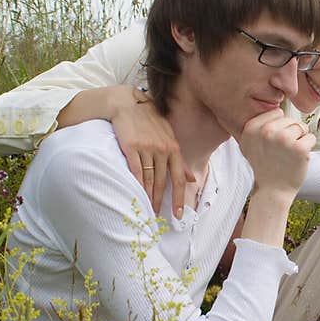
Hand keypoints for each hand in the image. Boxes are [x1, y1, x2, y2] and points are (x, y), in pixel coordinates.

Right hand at [109, 86, 194, 217]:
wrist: (127, 104)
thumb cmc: (150, 121)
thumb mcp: (169, 137)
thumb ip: (180, 160)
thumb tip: (192, 179)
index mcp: (173, 148)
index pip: (178, 178)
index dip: (179, 198)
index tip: (178, 214)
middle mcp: (162, 149)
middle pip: (162, 182)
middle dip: (160, 201)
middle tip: (157, 216)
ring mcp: (146, 148)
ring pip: (148, 179)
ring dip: (147, 196)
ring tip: (146, 209)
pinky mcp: (130, 147)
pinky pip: (134, 170)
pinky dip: (136, 184)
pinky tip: (135, 194)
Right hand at [239, 110, 315, 199]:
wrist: (272, 191)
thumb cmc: (264, 166)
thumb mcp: (249, 144)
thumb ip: (257, 125)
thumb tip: (275, 107)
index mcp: (252, 127)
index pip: (277, 113)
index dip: (279, 127)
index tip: (272, 143)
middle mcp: (266, 131)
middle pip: (290, 119)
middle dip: (290, 133)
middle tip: (281, 152)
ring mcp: (283, 139)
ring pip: (301, 127)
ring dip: (299, 140)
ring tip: (289, 155)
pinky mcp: (299, 148)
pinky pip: (311, 137)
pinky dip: (308, 147)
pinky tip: (298, 158)